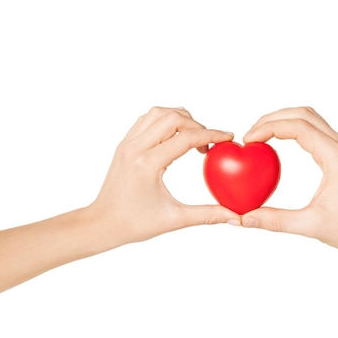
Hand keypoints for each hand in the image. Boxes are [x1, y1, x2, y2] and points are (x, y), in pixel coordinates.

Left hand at [89, 106, 238, 245]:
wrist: (102, 224)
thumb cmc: (134, 224)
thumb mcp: (174, 219)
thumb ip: (207, 215)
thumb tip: (235, 216)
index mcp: (148, 164)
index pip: (186, 138)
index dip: (212, 135)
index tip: (228, 138)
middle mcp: (135, 148)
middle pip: (173, 117)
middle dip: (197, 125)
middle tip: (210, 143)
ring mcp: (127, 144)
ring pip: (158, 113)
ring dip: (180, 119)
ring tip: (194, 138)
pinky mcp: (124, 145)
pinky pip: (146, 120)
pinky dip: (165, 121)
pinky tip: (175, 138)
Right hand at [241, 107, 337, 250]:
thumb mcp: (312, 226)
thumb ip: (277, 221)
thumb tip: (245, 219)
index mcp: (336, 157)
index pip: (298, 127)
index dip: (268, 128)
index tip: (249, 140)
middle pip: (302, 114)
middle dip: (272, 119)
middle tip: (250, 135)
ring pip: (309, 117)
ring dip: (283, 120)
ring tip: (260, 135)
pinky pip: (314, 129)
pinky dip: (293, 129)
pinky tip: (278, 143)